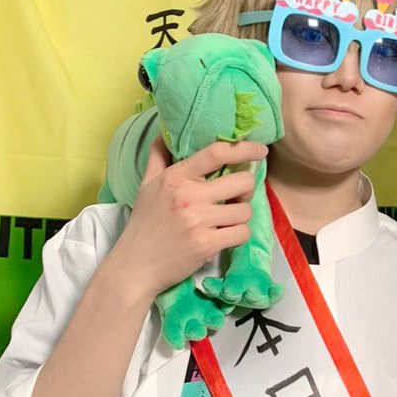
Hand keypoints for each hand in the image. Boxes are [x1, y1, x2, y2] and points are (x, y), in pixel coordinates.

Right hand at [110, 137, 267, 300]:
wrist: (136, 265)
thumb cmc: (144, 223)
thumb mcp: (147, 185)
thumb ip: (158, 156)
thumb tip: (165, 131)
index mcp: (175, 178)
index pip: (216, 153)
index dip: (244, 148)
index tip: (260, 150)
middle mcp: (188, 197)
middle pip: (243, 182)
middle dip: (245, 189)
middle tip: (235, 197)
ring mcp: (199, 222)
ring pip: (246, 211)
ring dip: (240, 216)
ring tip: (225, 220)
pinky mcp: (207, 245)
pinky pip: (243, 233)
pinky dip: (238, 235)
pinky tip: (224, 236)